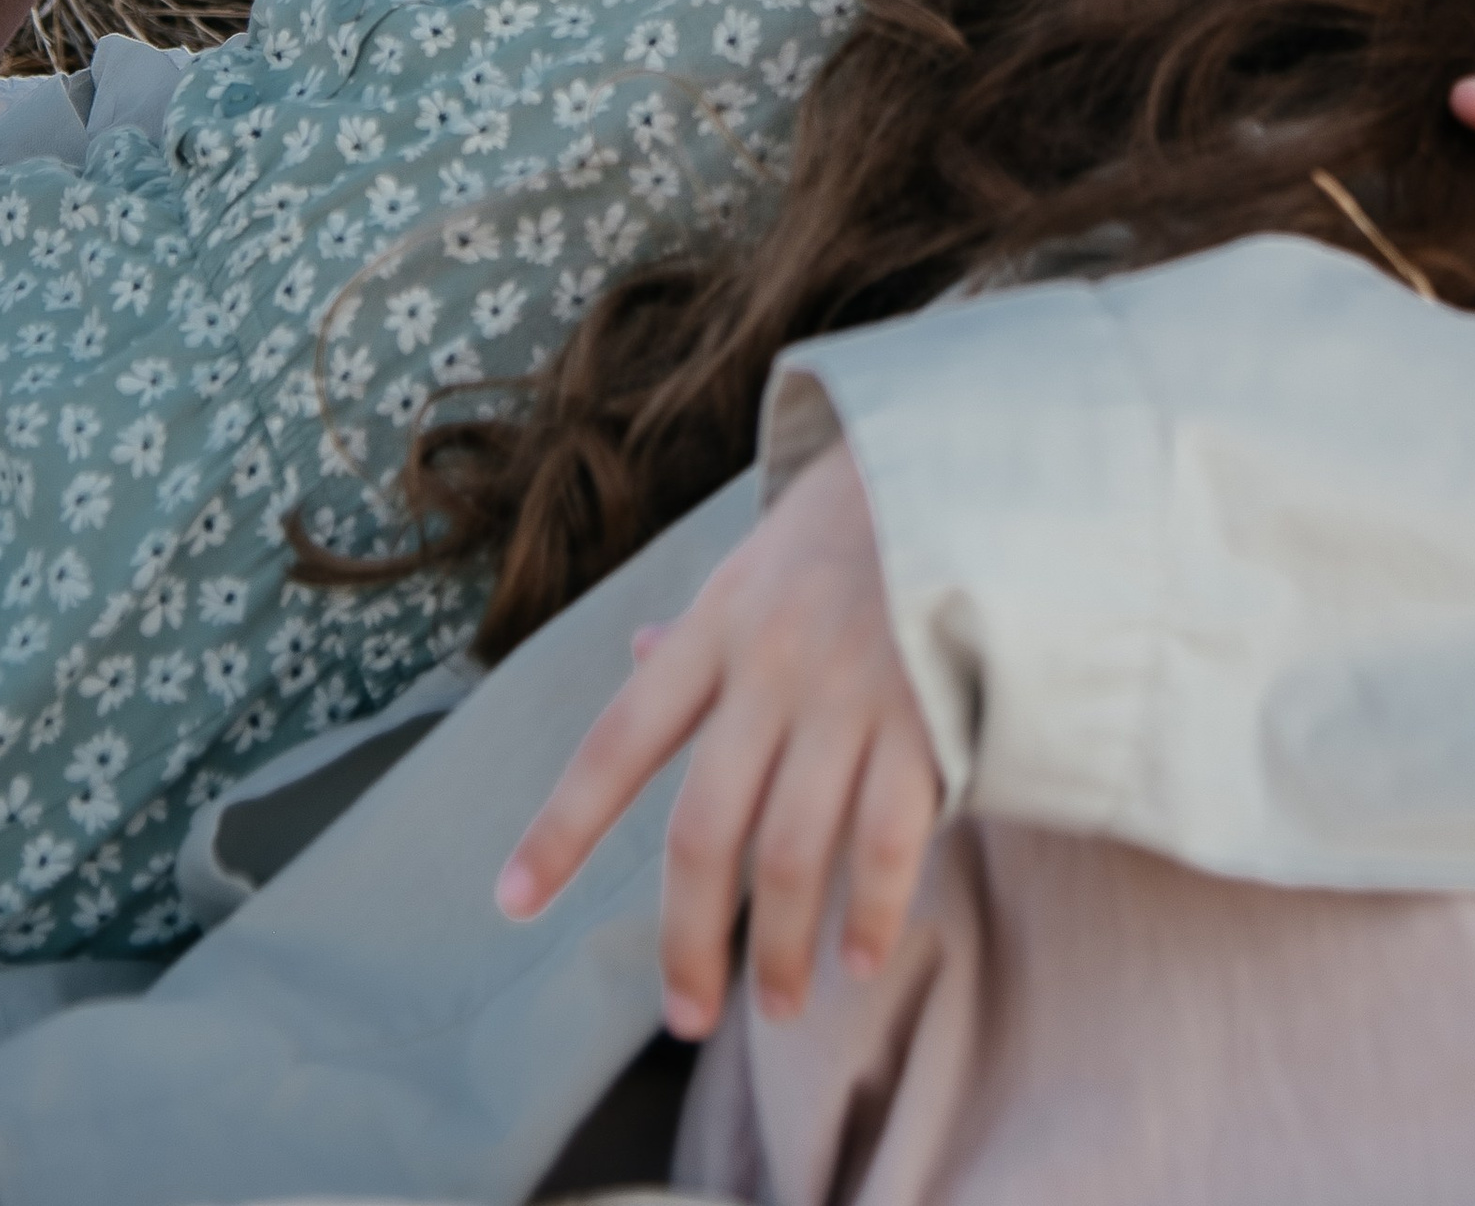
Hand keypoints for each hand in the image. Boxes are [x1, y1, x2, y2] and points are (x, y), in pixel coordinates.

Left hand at [497, 444, 941, 1038]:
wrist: (963, 458)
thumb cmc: (850, 522)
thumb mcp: (755, 560)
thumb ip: (700, 630)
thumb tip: (638, 661)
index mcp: (716, 629)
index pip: (617, 742)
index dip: (562, 829)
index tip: (511, 902)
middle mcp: (769, 667)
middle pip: (703, 831)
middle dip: (687, 940)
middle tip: (687, 1016)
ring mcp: (849, 695)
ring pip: (790, 854)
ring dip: (777, 951)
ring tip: (777, 1007)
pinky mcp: (928, 716)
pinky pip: (889, 839)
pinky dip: (871, 912)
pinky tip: (860, 957)